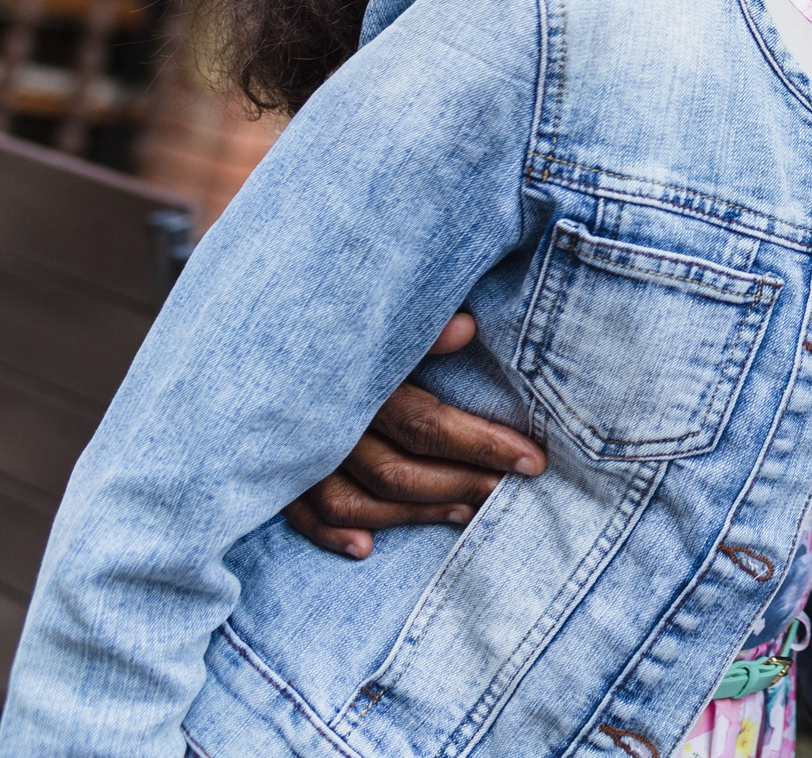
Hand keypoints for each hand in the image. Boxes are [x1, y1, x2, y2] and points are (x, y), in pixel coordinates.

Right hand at [282, 313, 546, 558]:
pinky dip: (329, 533)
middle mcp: (323, 424)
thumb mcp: (368, 312)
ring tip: (464, 514)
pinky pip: (297, 513)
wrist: (230, 318)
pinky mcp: (265, 468)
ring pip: (354, 502)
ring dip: (412, 514)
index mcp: (354, 381)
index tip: (535, 461)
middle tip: (508, 491)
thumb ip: (416, 326)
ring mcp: (290, 453)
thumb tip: (466, 328)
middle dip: (460, 484)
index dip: (484, 445)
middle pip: (397, 472)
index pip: (428, 425)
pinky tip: (365, 549)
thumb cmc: (322, 309)